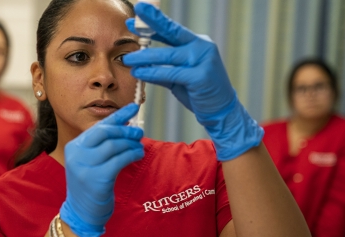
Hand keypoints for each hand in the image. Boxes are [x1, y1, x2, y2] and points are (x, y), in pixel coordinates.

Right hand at [60, 104, 144, 236]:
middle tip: (138, 132)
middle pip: (106, 132)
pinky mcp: (97, 179)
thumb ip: (103, 145)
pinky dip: (132, 154)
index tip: (134, 107)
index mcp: (74, 147)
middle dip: (125, 130)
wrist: (81, 213)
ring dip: (131, 144)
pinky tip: (138, 155)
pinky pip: (119, 160)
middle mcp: (77, 154)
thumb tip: (126, 126)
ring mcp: (85, 167)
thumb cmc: (90, 186)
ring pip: (114, 146)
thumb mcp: (90, 162)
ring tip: (139, 147)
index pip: (99, 126)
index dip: (118, 115)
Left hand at [123, 3, 263, 160]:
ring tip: (128, 59)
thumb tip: (139, 63)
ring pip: (167, 56)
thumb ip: (163, 68)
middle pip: (171, 33)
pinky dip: (152, 73)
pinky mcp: (200, 76)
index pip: (172, 30)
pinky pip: (170, 73)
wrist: (221, 111)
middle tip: (132, 20)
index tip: (138, 13)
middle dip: (151, 24)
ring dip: (144, 57)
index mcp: (197, 43)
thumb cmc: (199, 92)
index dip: (154, 22)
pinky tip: (139, 73)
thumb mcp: (179, 77)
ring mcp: (203, 60)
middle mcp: (202, 47)